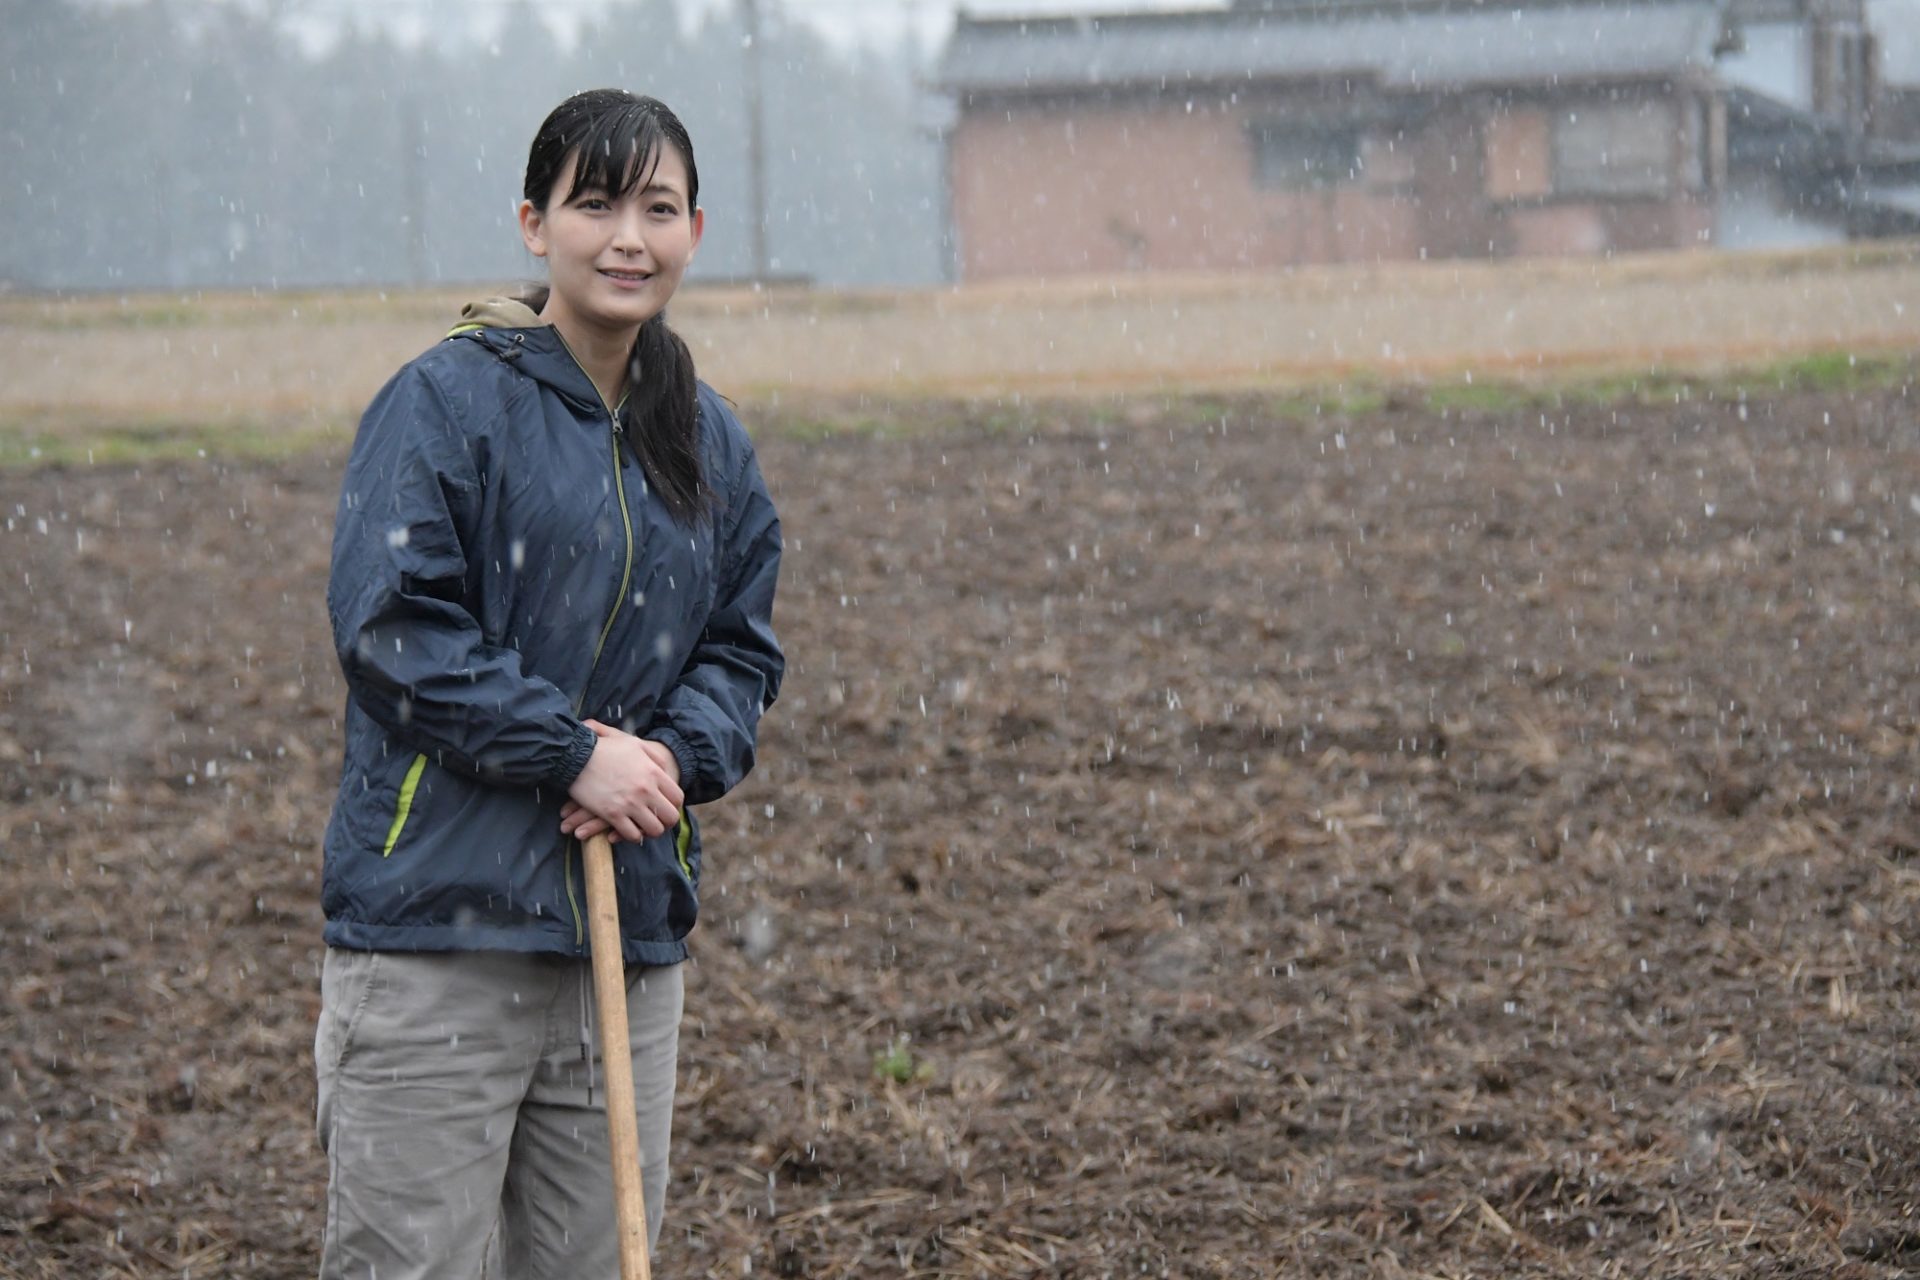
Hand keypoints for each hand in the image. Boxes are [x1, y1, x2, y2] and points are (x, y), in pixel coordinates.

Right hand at [562, 720, 683, 842]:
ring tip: (644, 829)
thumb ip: (653, 757)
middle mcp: (646, 790)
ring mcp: (630, 803)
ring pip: (653, 829)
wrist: (576, 755)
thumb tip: (664, 770)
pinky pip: (631, 834)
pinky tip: (628, 832)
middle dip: (666, 822)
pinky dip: (632, 836)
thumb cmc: (605, 747)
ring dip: (650, 831)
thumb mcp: (635, 744)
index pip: (677, 797)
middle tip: (659, 823)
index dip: (674, 805)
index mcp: (654, 773)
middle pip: (670, 817)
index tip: (666, 807)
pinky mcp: (612, 814)